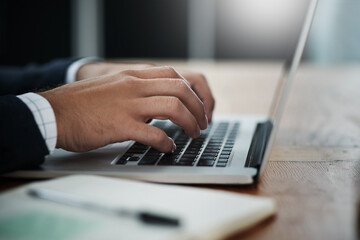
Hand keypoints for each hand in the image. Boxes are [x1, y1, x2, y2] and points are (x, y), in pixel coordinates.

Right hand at [39, 66, 208, 152]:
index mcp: (132, 76)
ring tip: (194, 134)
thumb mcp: (112, 86)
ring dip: (190, 122)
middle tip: (202, 122)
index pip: (174, 75)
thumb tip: (156, 102)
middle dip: (198, 107)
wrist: (53, 113)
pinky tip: (169, 148)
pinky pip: (154, 133)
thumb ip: (135, 90)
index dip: (193, 91)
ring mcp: (128, 105)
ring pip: (174, 108)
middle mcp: (133, 86)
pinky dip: (167, 142)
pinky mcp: (120, 126)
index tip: (198, 105)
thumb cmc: (81, 104)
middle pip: (180, 89)